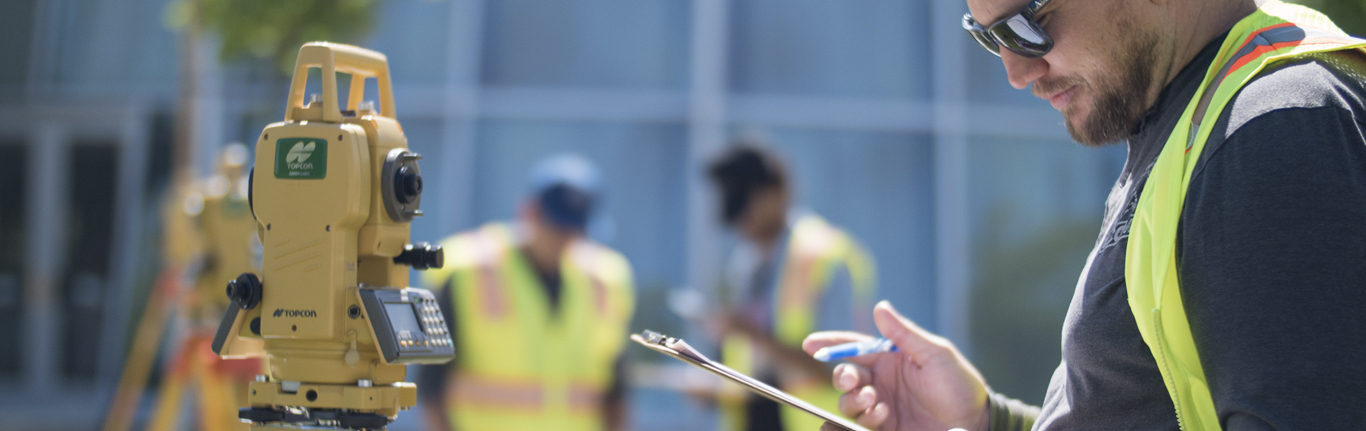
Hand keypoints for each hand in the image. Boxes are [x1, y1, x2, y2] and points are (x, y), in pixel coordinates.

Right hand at [803, 301, 989, 430]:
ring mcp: (882, 406)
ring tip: (876, 402)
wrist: (975, 423)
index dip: (830, 345)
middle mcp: (881, 381)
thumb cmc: (960, 385)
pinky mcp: (885, 429)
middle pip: (845, 376)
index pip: (854, 348)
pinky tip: (881, 415)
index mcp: (890, 359)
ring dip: (854, 401)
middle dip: (842, 377)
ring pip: (848, 402)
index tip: (810, 344)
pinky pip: (860, 424)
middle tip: (855, 382)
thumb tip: (879, 307)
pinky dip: (863, 420)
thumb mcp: (935, 354)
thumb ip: (904, 334)